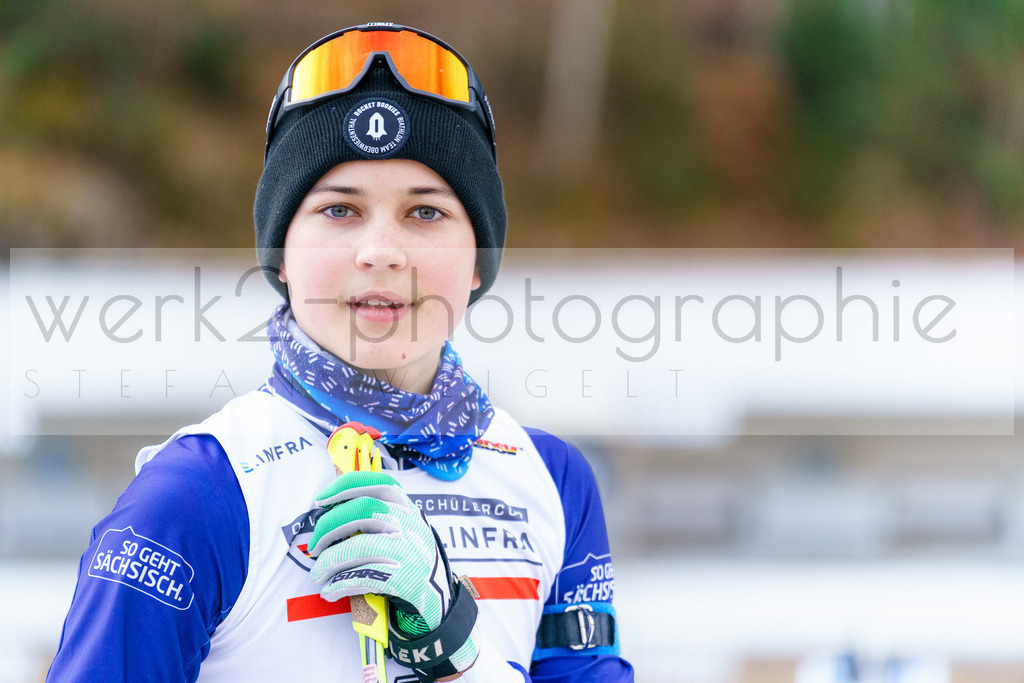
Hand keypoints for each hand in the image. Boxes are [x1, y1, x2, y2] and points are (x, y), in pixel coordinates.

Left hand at [308, 471, 479, 680]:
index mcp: (407, 508)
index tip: (320, 500)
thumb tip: (330, 513)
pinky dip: (340, 584)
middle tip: (314, 546)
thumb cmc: (410, 558)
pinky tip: (330, 591)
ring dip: (330, 561)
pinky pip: (364, 577)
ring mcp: (409, 551)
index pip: (377, 484)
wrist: (439, 597)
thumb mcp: (404, 528)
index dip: (345, 487)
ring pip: (360, 547)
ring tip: (317, 575)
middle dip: (329, 527)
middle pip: (363, 511)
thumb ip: (378, 515)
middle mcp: (410, 525)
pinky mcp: (406, 580)